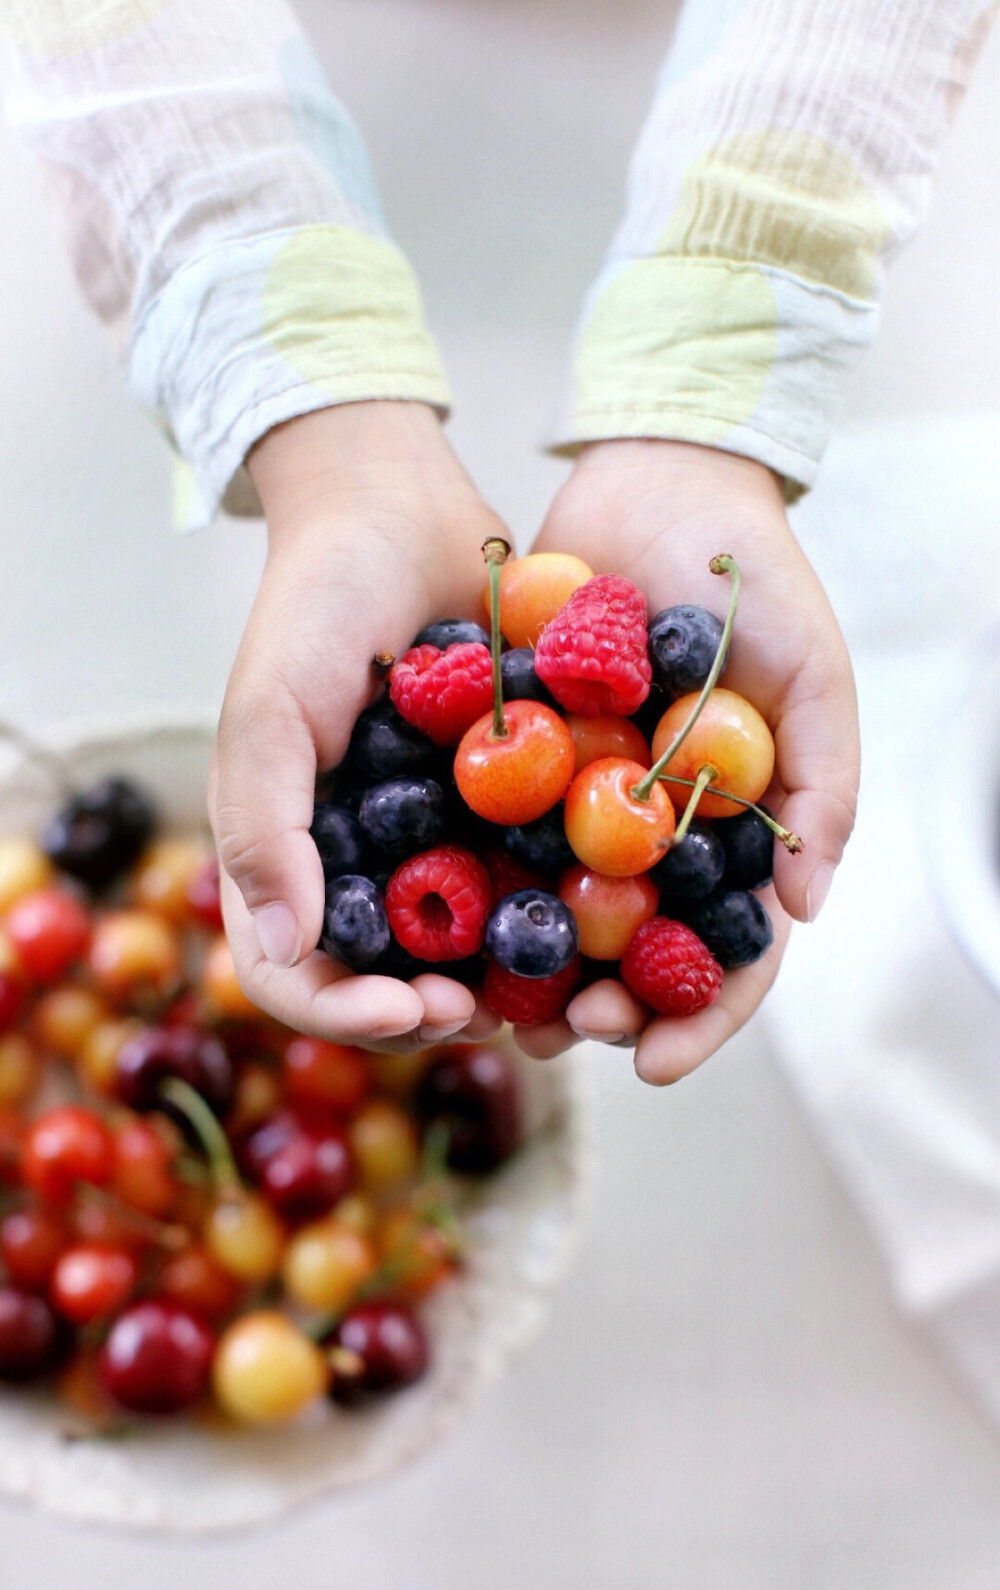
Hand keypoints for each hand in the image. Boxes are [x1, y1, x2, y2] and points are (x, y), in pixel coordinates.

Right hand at [211, 401, 505, 1051]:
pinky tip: (598, 933)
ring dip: (503, 991)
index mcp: (291, 857)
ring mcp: (438, 842)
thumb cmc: (315, 604)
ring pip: (467, 955)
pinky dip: (559, 920)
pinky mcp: (507, 811)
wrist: (401, 507)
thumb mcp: (271, 709)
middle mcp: (364, 865)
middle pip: (387, 984)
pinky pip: (530, 885)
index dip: (344, 1013)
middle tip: (483, 1010)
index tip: (410, 1008)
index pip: (297, 977)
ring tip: (546, 995)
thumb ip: (263, 827)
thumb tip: (286, 952)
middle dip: (432, 1014)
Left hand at [517, 440, 858, 1083]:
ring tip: (492, 1014)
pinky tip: (442, 932)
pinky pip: (493, 841)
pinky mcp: (518, 763)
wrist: (656, 475)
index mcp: (736, 833)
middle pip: (635, 958)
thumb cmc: (754, 574)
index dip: (698, 1018)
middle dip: (602, 1014)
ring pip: (559, 918)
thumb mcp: (811, 670)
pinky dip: (474, 890)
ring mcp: (587, 803)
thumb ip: (825, 781)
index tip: (649, 1060)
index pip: (728, 954)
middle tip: (555, 1038)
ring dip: (529, 978)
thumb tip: (806, 911)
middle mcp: (660, 833)